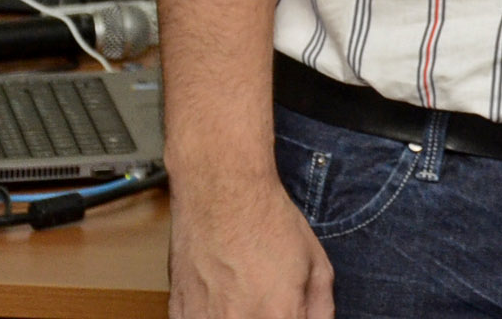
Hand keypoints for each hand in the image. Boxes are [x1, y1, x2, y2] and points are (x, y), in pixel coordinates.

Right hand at [167, 169, 331, 318]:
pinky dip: (212, 317)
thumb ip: (322, 309)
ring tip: (244, 294)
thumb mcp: (317, 265)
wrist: (221, 195)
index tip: (292, 311)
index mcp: (279, 317)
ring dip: (239, 316)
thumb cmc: (268, 224)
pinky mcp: (179, 316)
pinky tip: (222, 298)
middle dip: (271, 317)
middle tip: (269, 298)